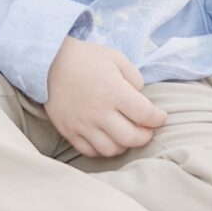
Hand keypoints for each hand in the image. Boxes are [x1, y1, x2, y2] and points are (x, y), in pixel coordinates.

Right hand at [46, 37, 166, 157]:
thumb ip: (134, 77)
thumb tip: (141, 96)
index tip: (161, 117)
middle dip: (145, 136)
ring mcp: (83, 125)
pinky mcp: (70, 132)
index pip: (145, 114)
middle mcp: (100, 112)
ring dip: (125, 145)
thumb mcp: (116, 58)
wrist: (50, 64)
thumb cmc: (86, 58)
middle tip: (148, 130)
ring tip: (128, 135)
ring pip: (111, 150)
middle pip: (130, 138)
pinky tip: (108, 139)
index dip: (158, 118)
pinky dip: (103, 150)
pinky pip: (90, 152)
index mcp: (114, 92)